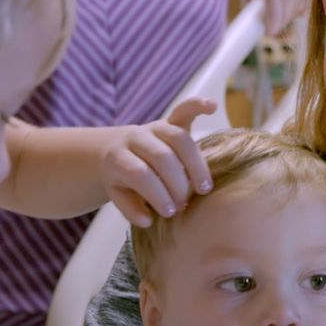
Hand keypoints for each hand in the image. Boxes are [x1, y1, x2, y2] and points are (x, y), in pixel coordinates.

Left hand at [100, 98, 216, 227]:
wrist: (112, 150)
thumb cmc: (121, 178)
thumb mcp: (117, 195)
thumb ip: (130, 209)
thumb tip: (148, 220)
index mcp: (117, 156)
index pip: (140, 173)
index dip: (157, 194)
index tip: (169, 213)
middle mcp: (135, 137)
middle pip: (162, 156)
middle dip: (177, 183)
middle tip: (185, 203)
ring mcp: (153, 127)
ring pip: (179, 138)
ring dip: (196, 163)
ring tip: (204, 186)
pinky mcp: (169, 121)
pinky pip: (184, 109)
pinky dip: (198, 106)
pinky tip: (212, 107)